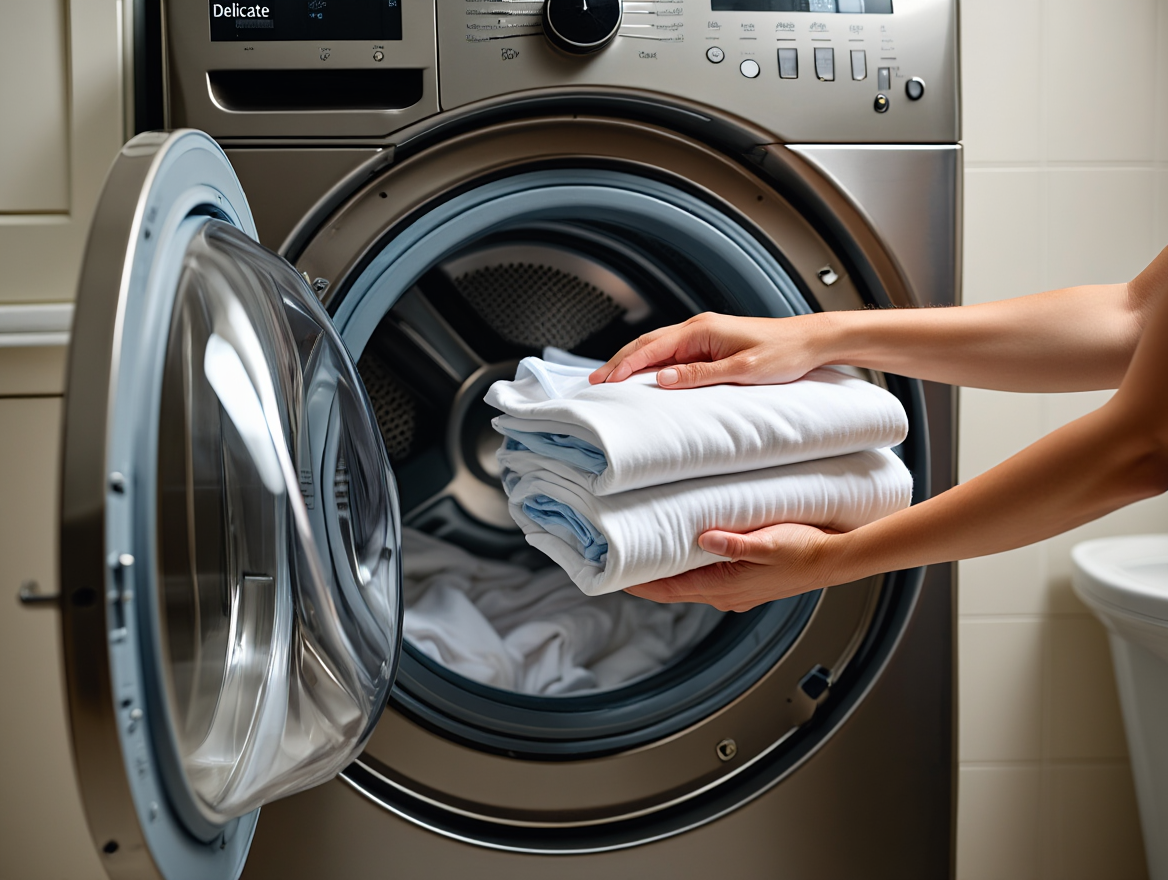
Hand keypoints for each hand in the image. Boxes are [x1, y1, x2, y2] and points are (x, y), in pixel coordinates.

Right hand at [589, 311, 833, 387]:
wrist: (811, 342)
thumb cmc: (784, 353)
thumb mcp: (742, 370)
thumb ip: (700, 375)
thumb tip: (663, 379)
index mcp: (702, 330)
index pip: (651, 347)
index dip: (624, 365)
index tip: (604, 382)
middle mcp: (699, 328)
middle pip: (648, 345)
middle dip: (619, 363)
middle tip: (595, 383)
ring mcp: (705, 336)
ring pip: (658, 348)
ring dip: (633, 363)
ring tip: (611, 381)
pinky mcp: (712, 345)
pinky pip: (673, 354)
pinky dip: (653, 364)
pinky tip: (645, 377)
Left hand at [624, 523, 844, 611]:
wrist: (835, 560)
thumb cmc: (807, 550)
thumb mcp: (771, 542)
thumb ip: (737, 543)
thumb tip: (705, 538)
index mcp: (725, 586)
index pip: (670, 590)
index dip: (640, 584)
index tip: (613, 576)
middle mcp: (726, 594)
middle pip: (674, 589)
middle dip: (647, 579)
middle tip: (619, 563)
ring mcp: (736, 591)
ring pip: (690, 585)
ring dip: (667, 575)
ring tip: (645, 557)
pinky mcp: (746, 583)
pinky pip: (707, 580)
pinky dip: (688, 571)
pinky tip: (685, 556)